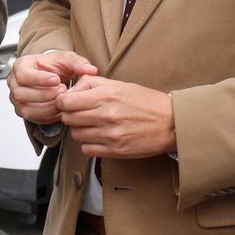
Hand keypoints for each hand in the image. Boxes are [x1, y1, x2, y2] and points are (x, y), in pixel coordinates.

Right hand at [8, 50, 96, 125]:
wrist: (52, 75)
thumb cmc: (54, 66)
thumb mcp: (66, 59)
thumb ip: (78, 62)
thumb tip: (90, 70)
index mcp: (21, 66)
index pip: (23, 75)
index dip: (39, 79)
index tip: (56, 79)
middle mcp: (15, 83)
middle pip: (21, 93)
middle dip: (43, 95)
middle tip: (62, 91)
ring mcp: (17, 99)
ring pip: (26, 109)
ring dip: (46, 107)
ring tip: (62, 101)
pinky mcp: (24, 111)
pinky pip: (33, 118)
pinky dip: (47, 116)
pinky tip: (60, 110)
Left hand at [57, 75, 175, 158]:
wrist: (171, 123)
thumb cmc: (148, 102)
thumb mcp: (121, 85)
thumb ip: (95, 84)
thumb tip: (73, 87)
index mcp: (106, 96)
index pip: (66, 101)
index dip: (63, 101)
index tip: (68, 102)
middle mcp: (105, 115)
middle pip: (68, 119)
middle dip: (70, 115)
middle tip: (80, 114)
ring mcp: (109, 135)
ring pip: (76, 135)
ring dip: (80, 130)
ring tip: (92, 125)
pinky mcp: (114, 150)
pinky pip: (87, 150)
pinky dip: (89, 144)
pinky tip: (99, 137)